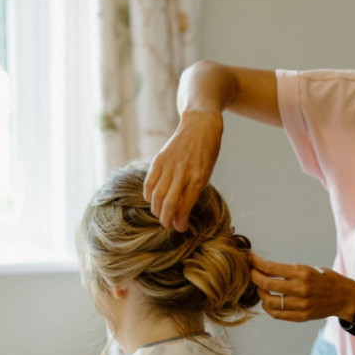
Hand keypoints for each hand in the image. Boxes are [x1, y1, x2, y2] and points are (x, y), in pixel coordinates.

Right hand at [144, 110, 223, 231]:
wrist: (200, 125)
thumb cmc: (207, 152)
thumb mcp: (206, 172)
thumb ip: (193, 190)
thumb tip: (181, 212)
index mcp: (199, 178)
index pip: (185, 206)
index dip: (180, 221)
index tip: (180, 229)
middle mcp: (183, 172)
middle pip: (169, 203)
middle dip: (166, 220)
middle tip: (167, 226)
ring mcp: (170, 165)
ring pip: (157, 195)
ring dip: (157, 210)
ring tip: (160, 216)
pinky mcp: (159, 159)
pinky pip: (149, 182)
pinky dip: (148, 195)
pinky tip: (151, 201)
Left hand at [251, 254, 354, 321]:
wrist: (345, 297)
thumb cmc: (326, 279)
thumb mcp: (310, 269)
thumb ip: (289, 271)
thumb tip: (264, 268)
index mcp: (303, 273)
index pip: (271, 268)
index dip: (257, 263)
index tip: (250, 259)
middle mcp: (301, 289)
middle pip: (267, 284)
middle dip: (254, 277)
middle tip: (251, 273)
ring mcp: (301, 304)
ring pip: (269, 301)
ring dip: (260, 293)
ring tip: (260, 288)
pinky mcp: (302, 316)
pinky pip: (277, 314)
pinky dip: (268, 308)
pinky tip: (267, 301)